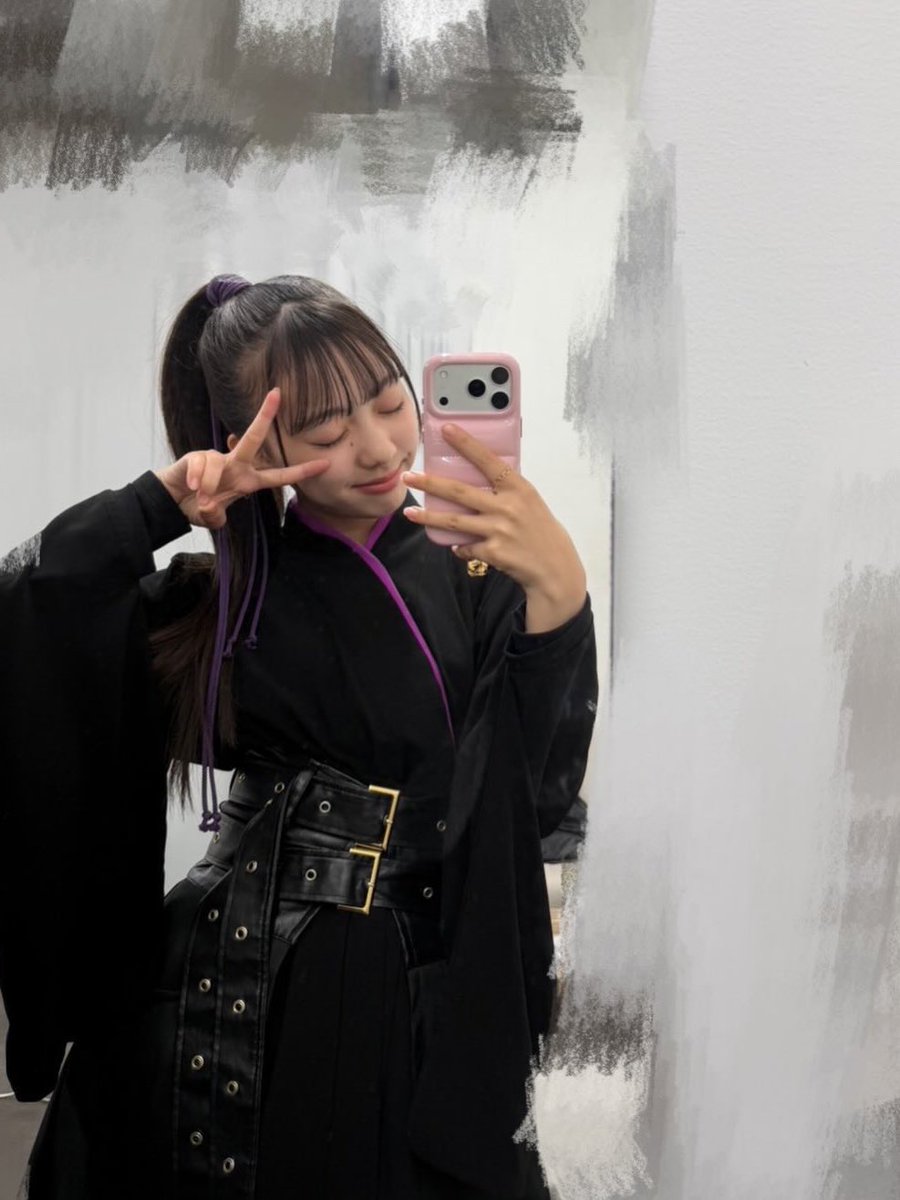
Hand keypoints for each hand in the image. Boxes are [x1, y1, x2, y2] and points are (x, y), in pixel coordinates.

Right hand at [155, 389, 329, 529]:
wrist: (170, 502)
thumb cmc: (196, 506)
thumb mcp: (211, 518)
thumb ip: (216, 516)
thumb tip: (211, 505)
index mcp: (248, 482)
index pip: (279, 476)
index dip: (301, 471)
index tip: (324, 463)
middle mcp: (236, 466)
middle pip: (254, 439)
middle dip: (264, 416)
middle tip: (277, 394)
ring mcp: (216, 458)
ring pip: (219, 464)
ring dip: (210, 485)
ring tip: (201, 496)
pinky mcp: (197, 456)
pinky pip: (202, 465)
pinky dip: (197, 480)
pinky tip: (192, 486)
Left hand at [401, 424, 585, 604]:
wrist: (555, 567)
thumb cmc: (541, 530)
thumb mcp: (529, 502)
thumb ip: (506, 490)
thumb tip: (476, 480)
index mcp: (519, 488)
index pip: (488, 461)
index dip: (466, 444)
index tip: (446, 429)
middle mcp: (507, 507)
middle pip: (460, 492)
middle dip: (430, 483)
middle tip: (409, 477)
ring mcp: (498, 531)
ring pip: (454, 522)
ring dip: (429, 517)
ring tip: (411, 513)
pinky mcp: (493, 553)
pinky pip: (465, 546)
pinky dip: (459, 546)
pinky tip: (459, 546)